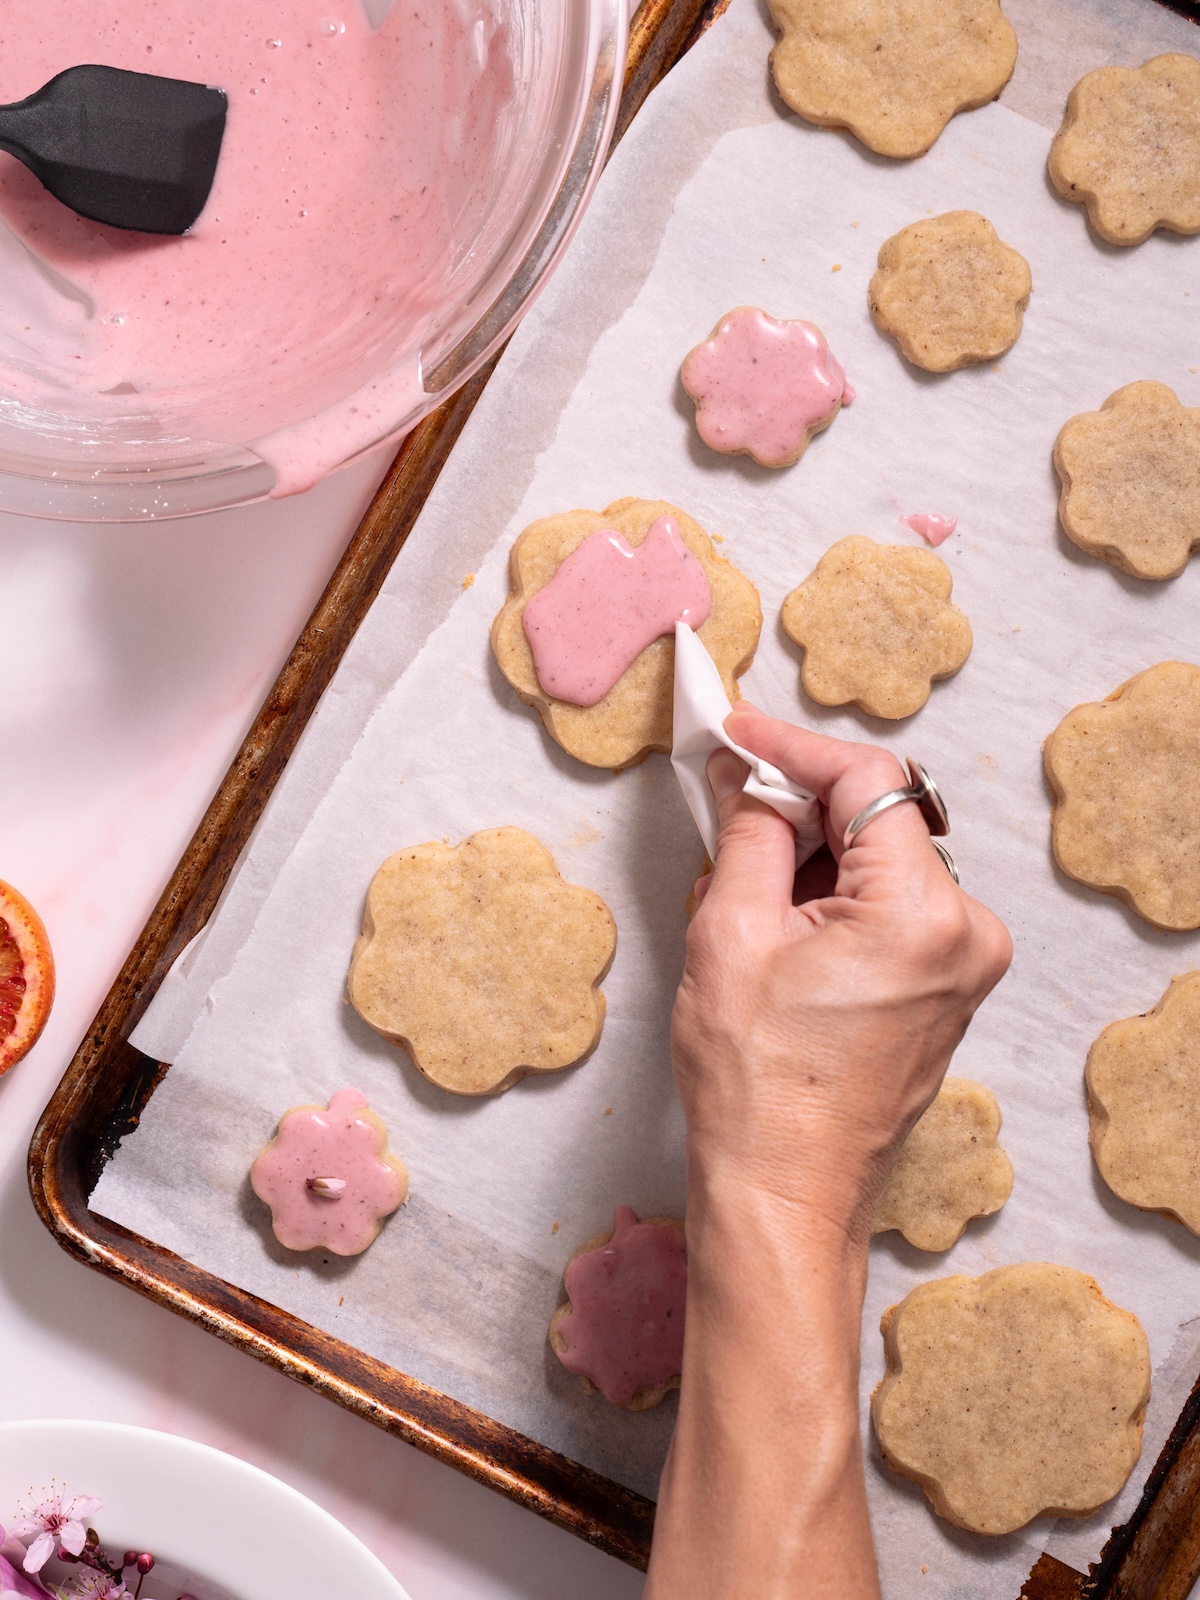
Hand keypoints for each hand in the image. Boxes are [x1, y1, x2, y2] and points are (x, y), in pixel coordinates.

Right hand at [672, 702, 1011, 1239]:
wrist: (784, 1192)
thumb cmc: (758, 1087)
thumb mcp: (730, 935)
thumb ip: (749, 833)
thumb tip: (747, 775)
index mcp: (922, 913)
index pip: (869, 779)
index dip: (793, 746)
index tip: (738, 732)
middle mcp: (966, 931)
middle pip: (880, 817)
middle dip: (799, 802)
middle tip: (725, 799)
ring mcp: (964, 963)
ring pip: (882, 860)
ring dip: (812, 852)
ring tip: (739, 885)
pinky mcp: (947, 986)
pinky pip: (891, 906)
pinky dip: (834, 894)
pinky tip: (776, 919)